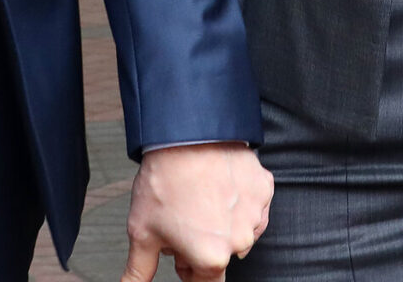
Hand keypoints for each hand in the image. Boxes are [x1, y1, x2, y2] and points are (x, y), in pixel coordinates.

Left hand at [120, 142, 272, 281]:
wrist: (184, 135)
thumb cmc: (165, 181)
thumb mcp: (142, 233)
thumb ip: (138, 271)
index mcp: (212, 258)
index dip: (189, 270)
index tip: (180, 257)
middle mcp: (239, 241)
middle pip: (220, 256)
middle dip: (202, 246)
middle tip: (181, 221)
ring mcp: (255, 213)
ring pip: (238, 231)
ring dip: (221, 223)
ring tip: (196, 201)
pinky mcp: (263, 188)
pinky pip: (252, 204)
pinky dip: (237, 200)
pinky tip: (216, 187)